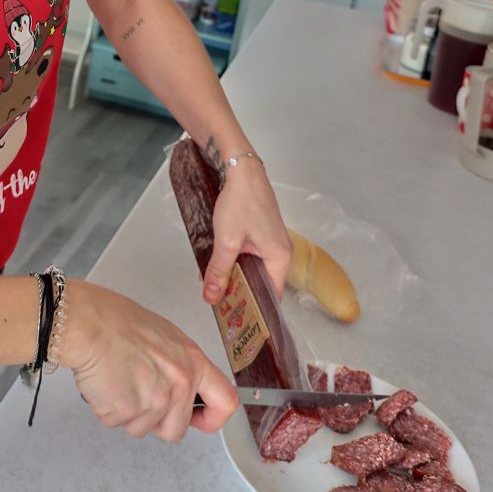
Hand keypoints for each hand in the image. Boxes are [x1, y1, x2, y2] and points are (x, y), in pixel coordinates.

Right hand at [59, 281, 238, 441]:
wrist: (89, 324)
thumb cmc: (117, 322)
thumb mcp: (165, 337)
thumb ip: (179, 366)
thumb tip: (182, 385)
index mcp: (192, 362)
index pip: (225, 402)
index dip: (212, 418)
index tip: (200, 419)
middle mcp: (179, 384)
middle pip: (176, 429)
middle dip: (157, 420)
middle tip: (139, 393)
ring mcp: (154, 401)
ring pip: (143, 429)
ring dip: (129, 413)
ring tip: (119, 379)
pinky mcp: (127, 412)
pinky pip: (118, 423)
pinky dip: (108, 409)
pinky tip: (106, 383)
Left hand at [202, 158, 291, 305]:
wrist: (241, 168)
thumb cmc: (241, 201)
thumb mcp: (227, 241)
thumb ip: (219, 271)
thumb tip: (212, 298)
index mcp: (280, 258)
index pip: (272, 297)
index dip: (255, 311)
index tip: (238, 322)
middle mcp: (280, 252)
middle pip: (262, 283)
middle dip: (241, 294)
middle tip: (220, 305)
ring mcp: (271, 241)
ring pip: (253, 269)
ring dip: (234, 276)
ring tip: (214, 286)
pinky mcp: (261, 232)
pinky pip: (250, 255)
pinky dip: (235, 262)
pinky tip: (216, 264)